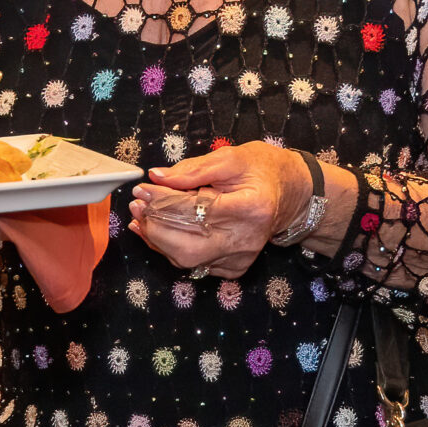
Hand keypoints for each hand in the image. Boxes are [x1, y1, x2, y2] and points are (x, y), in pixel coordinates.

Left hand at [130, 142, 311, 277]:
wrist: (290, 193)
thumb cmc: (262, 170)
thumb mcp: (230, 158)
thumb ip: (192, 169)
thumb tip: (157, 177)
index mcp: (250, 209)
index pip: (193, 211)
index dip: (162, 202)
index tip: (142, 189)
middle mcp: (246, 240)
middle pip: (187, 246)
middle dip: (155, 227)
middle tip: (137, 205)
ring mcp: (240, 259)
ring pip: (186, 259)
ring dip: (158, 238)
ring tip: (143, 215)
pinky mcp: (234, 268)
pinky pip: (194, 263)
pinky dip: (172, 248)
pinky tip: (159, 229)